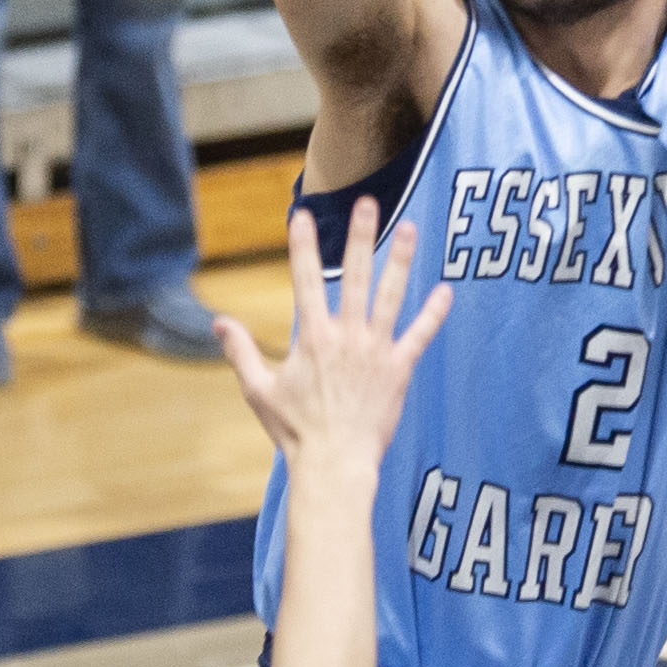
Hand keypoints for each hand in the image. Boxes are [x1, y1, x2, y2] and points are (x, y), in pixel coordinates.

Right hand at [217, 200, 449, 474]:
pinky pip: (420, 335)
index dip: (302, 245)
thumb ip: (241, 352)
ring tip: (411, 229)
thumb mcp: (258, 390)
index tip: (301, 214)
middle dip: (360, 235)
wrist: (334, 463)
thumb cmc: (294, 430)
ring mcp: (375, 351)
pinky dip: (433, 313)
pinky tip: (446, 291)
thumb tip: (220, 322)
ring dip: (401, 260)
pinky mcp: (398, 370)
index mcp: (312, 337)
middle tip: (367, 202)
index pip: (305, 280)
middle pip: (354, 275)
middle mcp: (346, 336)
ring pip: (391, 296)